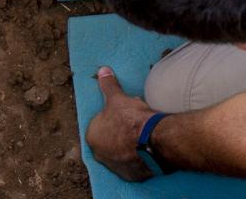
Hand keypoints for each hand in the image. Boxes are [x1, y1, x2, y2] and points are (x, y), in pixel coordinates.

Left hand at [86, 66, 156, 182]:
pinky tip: (147, 147)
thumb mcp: (117, 98)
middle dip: (120, 132)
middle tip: (134, 123)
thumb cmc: (130, 118)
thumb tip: (102, 70)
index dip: (113, 117)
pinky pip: (134, 164)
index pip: (100, 124)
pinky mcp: (132, 176)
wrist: (153, 140)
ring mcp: (115, 167)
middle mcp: (99, 155)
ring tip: (143, 134)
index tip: (125, 114)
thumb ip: (108, 85)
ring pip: (121, 153)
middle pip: (110, 140)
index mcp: (92, 137)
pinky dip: (139, 157)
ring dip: (128, 146)